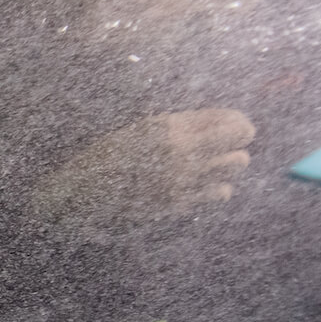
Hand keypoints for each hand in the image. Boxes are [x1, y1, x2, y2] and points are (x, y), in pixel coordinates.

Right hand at [28, 109, 254, 238]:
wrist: (80, 196)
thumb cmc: (106, 159)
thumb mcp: (140, 131)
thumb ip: (177, 126)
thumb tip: (217, 124)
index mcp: (168, 127)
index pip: (226, 118)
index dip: (237, 122)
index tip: (236, 128)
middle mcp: (180, 150)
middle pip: (240, 137)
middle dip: (239, 139)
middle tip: (228, 146)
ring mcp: (182, 178)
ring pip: (235, 164)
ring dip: (230, 163)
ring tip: (215, 166)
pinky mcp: (178, 203)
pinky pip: (220, 193)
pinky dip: (218, 189)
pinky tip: (204, 187)